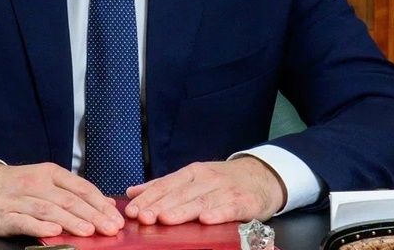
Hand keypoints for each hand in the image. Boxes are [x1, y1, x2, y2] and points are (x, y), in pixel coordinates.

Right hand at [0, 161, 125, 237]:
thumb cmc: (18, 186)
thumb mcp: (47, 181)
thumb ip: (75, 192)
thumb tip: (106, 204)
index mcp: (50, 173)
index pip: (81, 187)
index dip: (100, 203)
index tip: (116, 218)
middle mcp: (36, 183)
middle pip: (69, 200)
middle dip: (92, 215)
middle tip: (109, 228)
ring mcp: (19, 199)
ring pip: (49, 210)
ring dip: (70, 221)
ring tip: (88, 231)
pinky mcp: (4, 214)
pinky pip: (24, 221)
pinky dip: (39, 226)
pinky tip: (53, 231)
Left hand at [124, 156, 285, 225]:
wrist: (261, 176)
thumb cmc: (222, 180)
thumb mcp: (192, 177)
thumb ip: (163, 185)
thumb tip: (132, 192)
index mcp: (192, 173)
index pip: (165, 185)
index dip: (148, 198)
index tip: (131, 210)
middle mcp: (207, 179)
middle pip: (180, 194)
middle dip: (160, 206)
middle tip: (143, 217)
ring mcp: (225, 190)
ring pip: (201, 201)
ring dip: (182, 211)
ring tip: (165, 219)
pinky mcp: (243, 202)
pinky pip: (229, 209)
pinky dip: (218, 214)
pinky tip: (206, 220)